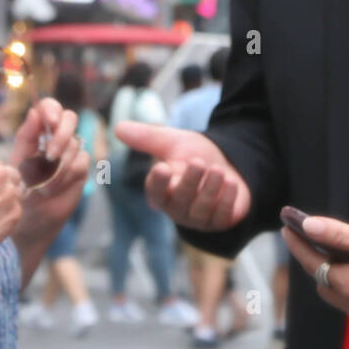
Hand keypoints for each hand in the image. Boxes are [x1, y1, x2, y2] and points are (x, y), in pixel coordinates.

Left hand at [9, 99, 88, 242]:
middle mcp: (58, 137)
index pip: (51, 107)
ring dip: (56, 166)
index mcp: (39, 131)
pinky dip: (64, 177)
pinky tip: (52, 189)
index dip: (52, 109)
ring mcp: (72, 151)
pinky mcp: (81, 168)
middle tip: (48, 156)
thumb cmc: (18, 189)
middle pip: (70, 118)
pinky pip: (80, 163)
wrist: (29, 219)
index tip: (48, 121)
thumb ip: (27, 136)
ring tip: (40, 185)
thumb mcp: (17, 161)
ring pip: (74, 145)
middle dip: (60, 136)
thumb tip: (34, 111)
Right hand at [114, 122, 250, 230]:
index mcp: (162, 192)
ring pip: (201, 209)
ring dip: (210, 189)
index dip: (159, 182)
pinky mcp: (221, 221)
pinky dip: (228, 200)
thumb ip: (146, 137)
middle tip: (198, 162)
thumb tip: (117, 128)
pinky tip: (232, 183)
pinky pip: (223, 216)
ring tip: (218, 170)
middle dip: (190, 181)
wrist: (226, 163)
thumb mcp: (172, 142)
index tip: (162, 167)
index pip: (156, 192)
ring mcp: (199, 218)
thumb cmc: (193, 155)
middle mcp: (178, 209)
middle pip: (181, 200)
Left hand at [281, 216, 348, 342]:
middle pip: (324, 281)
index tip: (286, 224)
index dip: (297, 241)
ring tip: (345, 258)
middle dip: (316, 260)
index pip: (310, 260)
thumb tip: (308, 225)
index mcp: (345, 284)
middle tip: (316, 241)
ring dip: (338, 276)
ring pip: (343, 295)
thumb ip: (341, 235)